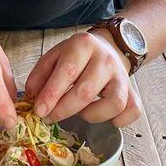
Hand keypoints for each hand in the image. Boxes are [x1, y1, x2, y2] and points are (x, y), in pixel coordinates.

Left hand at [24, 31, 141, 126]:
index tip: (39, 110)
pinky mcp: (132, 91)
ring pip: (114, 103)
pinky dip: (117, 120)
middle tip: (50, 117)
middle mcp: (105, 59)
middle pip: (86, 91)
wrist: (106, 48)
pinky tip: (102, 115)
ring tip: (78, 111)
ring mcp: (122, 76)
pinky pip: (131, 111)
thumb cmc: (76, 56)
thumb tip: (32, 97)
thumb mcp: (54, 56)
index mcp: (83, 45)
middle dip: (64, 109)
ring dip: (91, 115)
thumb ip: (40, 74)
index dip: (51, 94)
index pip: (67, 72)